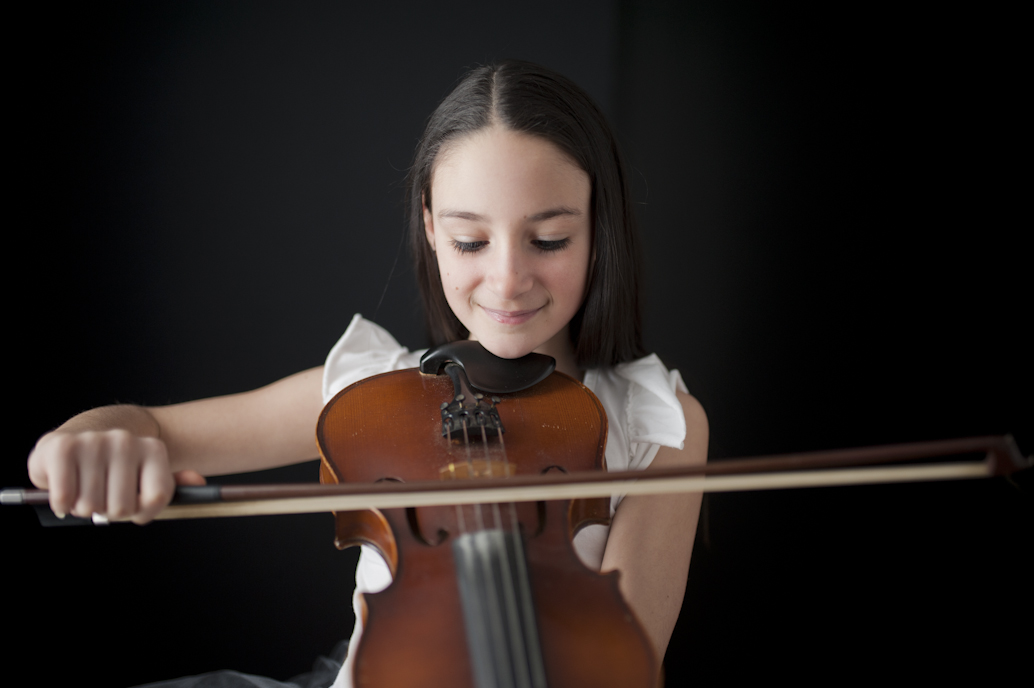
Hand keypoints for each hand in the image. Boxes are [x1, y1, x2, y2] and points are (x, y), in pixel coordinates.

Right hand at [27, 429, 203, 524]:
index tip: (134, 507)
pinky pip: (65, 499)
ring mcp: (95, 441)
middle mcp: (126, 441)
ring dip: (83, 507)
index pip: (158, 498)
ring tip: (83, 490)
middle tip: (103, 496)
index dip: (142, 513)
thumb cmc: (114, 469)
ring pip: (91, 506)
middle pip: (123, 508)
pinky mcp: (63, 447)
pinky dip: (62, 504)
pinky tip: (65, 492)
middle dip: (109, 511)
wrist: (76, 439)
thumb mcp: (146, 477)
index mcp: (153, 449)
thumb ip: (173, 485)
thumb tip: (197, 480)